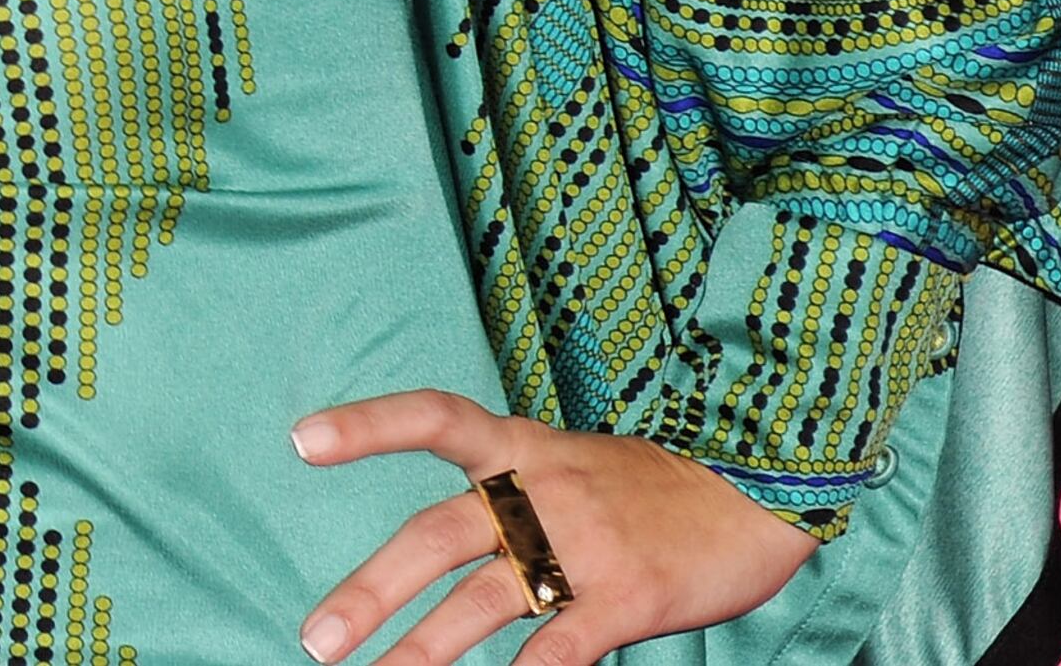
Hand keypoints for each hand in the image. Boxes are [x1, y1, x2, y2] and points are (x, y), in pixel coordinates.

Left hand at [291, 390, 812, 664]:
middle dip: (372, 589)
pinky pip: (560, 645)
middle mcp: (540, 489)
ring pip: (483, 601)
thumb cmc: (652, 488)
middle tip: (318, 636)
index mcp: (522, 447)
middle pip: (437, 535)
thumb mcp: (571, 466)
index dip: (368, 425)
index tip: (300, 440)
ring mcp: (582, 545)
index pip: (434, 418)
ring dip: (424, 649)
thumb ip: (508, 498)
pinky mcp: (625, 597)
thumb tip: (438, 557)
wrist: (760, 490)